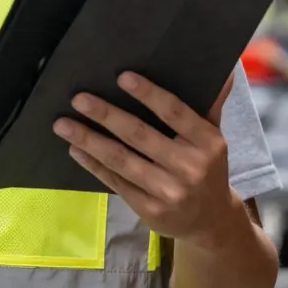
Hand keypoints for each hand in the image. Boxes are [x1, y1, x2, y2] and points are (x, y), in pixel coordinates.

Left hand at [53, 72, 245, 248]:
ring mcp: (168, 192)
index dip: (148, 94)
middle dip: (106, 115)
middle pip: (140, 135)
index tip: (122, 77)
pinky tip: (75, 150)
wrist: (211, 221)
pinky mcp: (150, 210)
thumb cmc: (207, 168)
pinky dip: (93, 165)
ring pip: (122, 160)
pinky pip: (115, 182)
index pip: (175, 112)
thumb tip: (225, 67)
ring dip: (89, 140)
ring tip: (62, 124)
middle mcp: (190, 167)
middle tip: (78, 98)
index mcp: (208, 142)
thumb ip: (210, 103)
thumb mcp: (214, 136)